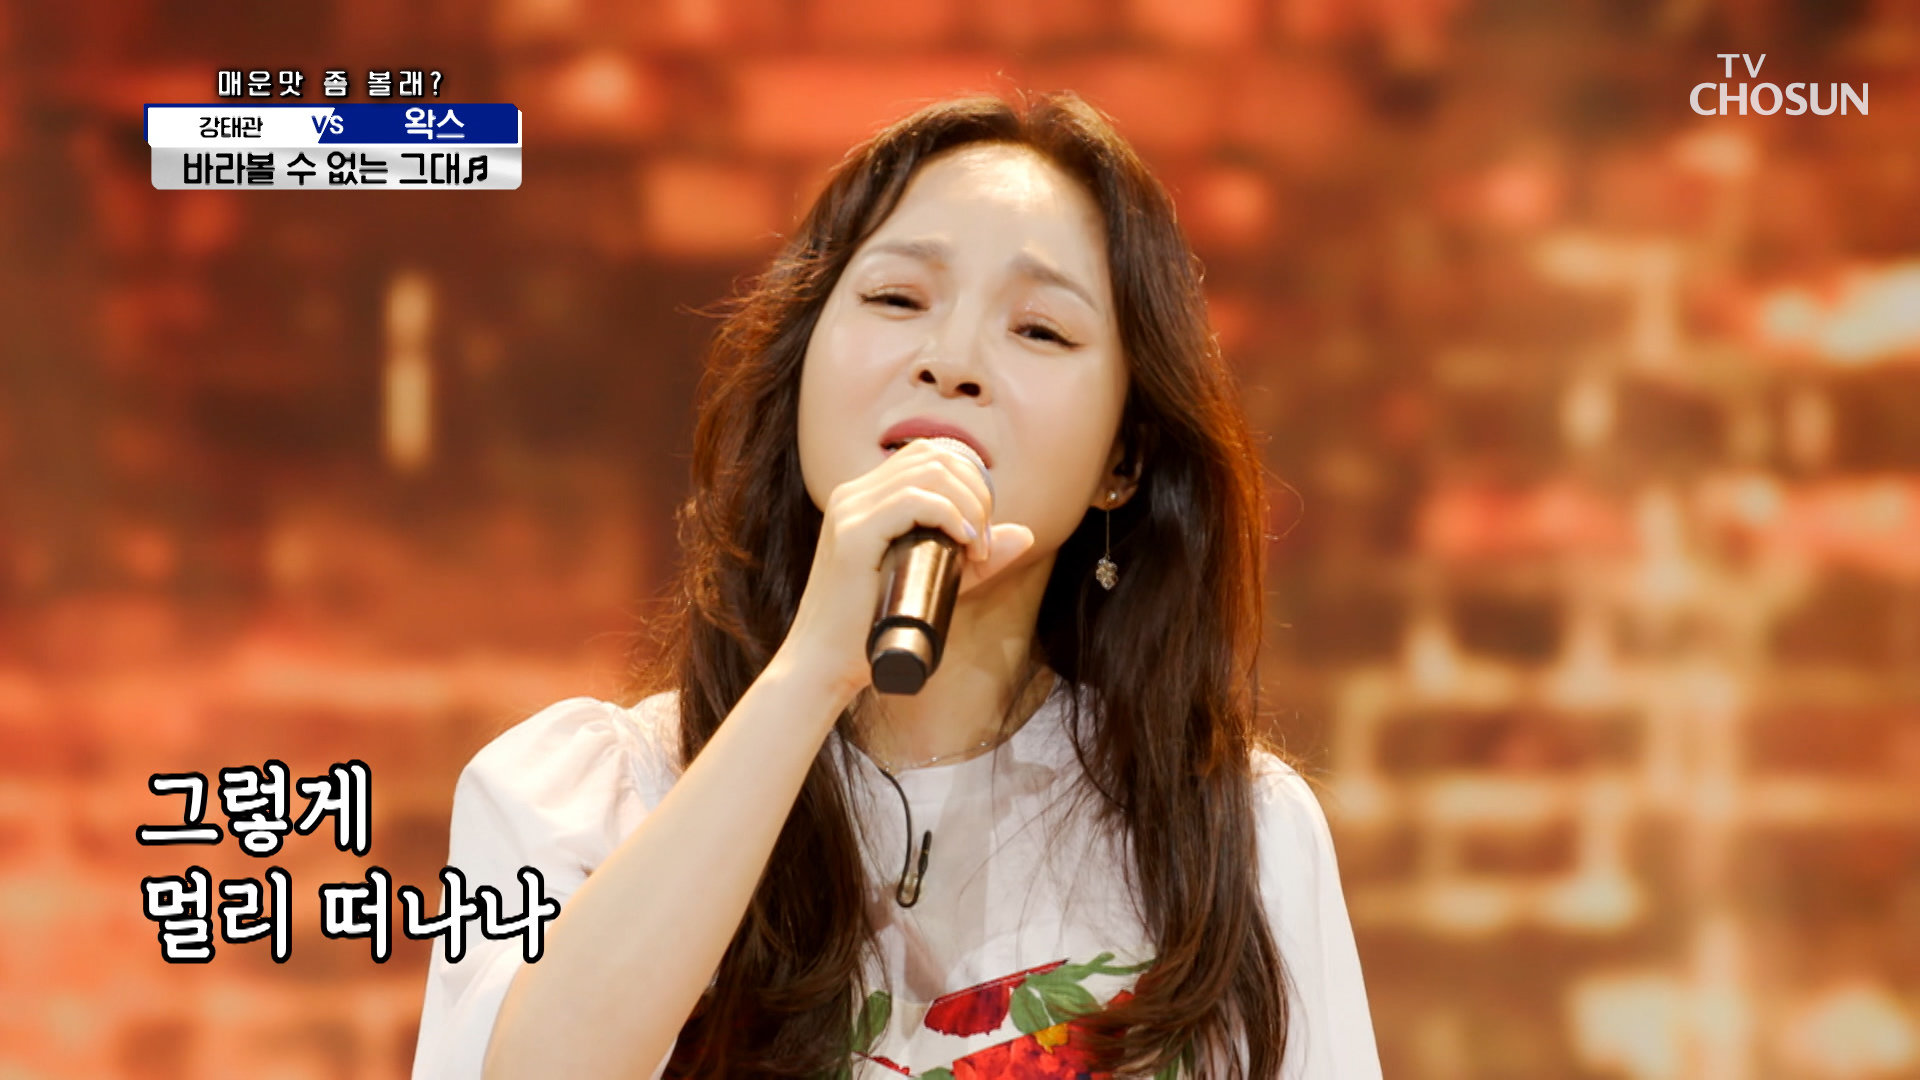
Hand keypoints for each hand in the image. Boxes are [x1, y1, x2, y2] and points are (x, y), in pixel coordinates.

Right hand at [774, 439, 1034, 707]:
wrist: (824, 665)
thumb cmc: (872, 629)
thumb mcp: (933, 583)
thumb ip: (975, 560)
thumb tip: (1026, 535)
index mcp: (863, 498)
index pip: (927, 456)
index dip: (969, 483)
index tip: (982, 532)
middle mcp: (852, 495)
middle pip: (933, 456)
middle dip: (976, 492)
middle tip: (984, 542)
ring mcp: (849, 511)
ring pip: (929, 472)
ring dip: (969, 504)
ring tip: (978, 547)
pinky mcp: (852, 535)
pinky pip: (913, 500)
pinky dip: (951, 516)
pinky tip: (966, 543)